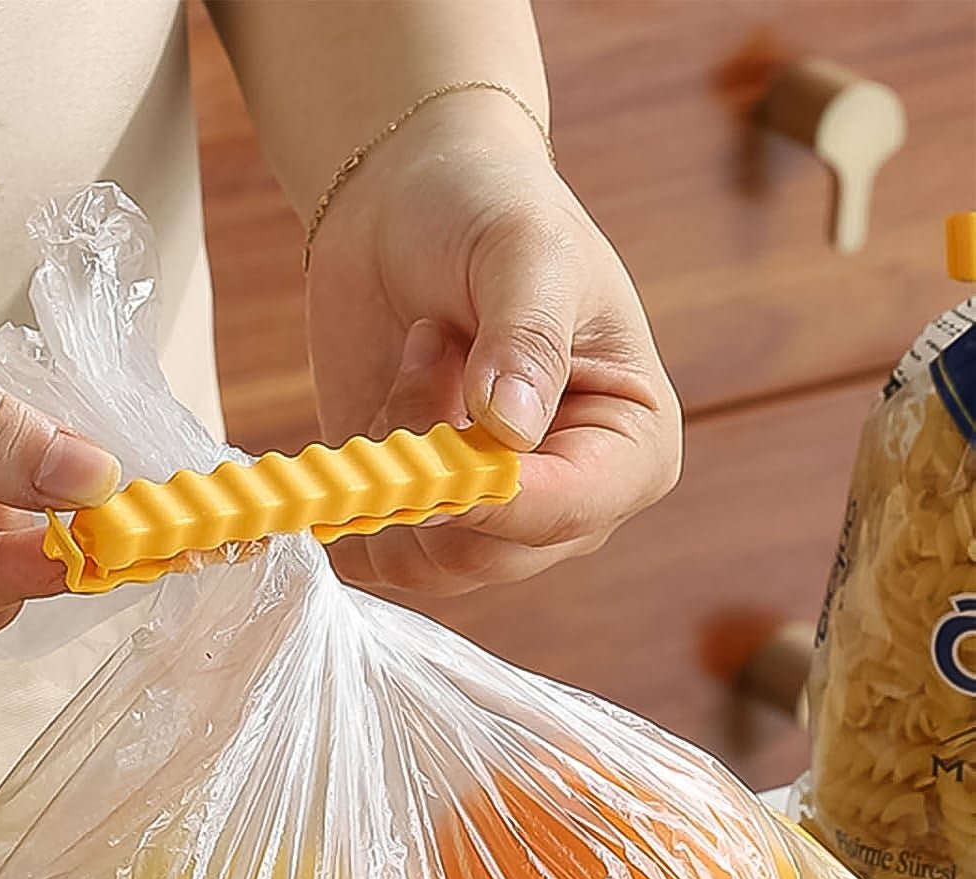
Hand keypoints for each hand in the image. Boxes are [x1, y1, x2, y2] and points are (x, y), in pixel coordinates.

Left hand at [305, 93, 680, 598]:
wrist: (405, 204)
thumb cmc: (490, 212)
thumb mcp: (524, 252)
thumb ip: (527, 340)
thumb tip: (512, 431)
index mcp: (630, 447)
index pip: (572, 512)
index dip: (499, 496)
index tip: (443, 443)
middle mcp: (565, 502)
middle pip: (490, 557)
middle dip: (436, 463)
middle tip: (430, 349)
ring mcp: (487, 520)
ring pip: (422, 562)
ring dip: (397, 462)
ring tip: (420, 363)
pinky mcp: (414, 519)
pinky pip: (372, 555)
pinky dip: (359, 487)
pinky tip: (386, 405)